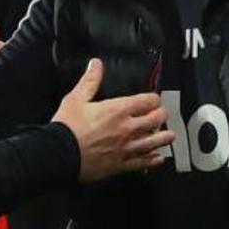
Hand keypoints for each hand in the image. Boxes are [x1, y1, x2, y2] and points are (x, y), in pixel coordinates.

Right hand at [54, 59, 172, 180]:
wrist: (60, 154)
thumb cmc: (67, 127)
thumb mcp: (76, 98)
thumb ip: (90, 80)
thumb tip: (96, 64)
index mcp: (118, 110)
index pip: (147, 101)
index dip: (154, 99)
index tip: (153, 99)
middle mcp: (127, 128)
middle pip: (156, 120)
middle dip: (161, 116)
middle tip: (161, 115)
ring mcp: (126, 148)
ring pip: (154, 142)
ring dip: (164, 138)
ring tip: (169, 136)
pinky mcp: (121, 164)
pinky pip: (142, 162)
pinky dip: (153, 160)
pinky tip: (158, 159)